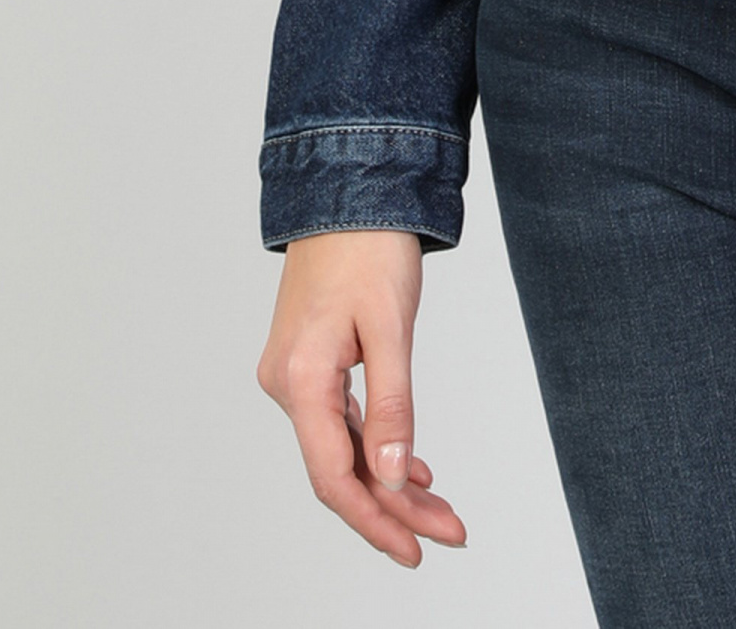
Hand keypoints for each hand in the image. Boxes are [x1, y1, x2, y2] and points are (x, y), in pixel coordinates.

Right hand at [257, 228, 467, 566]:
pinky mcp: (310, 362)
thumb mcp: (391, 326)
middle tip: (449, 534)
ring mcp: (295, 374)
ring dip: (389, 482)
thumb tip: (393, 480)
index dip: (376, 521)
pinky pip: (341, 422)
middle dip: (394, 509)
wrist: (347, 186)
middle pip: (340, 469)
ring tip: (440, 511)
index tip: (417, 550)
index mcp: (300, 378)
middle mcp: (286, 383)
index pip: (334, 476)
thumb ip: (392, 406)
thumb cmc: (369, 246)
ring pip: (343, 448)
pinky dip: (377, 447)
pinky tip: (410, 468)